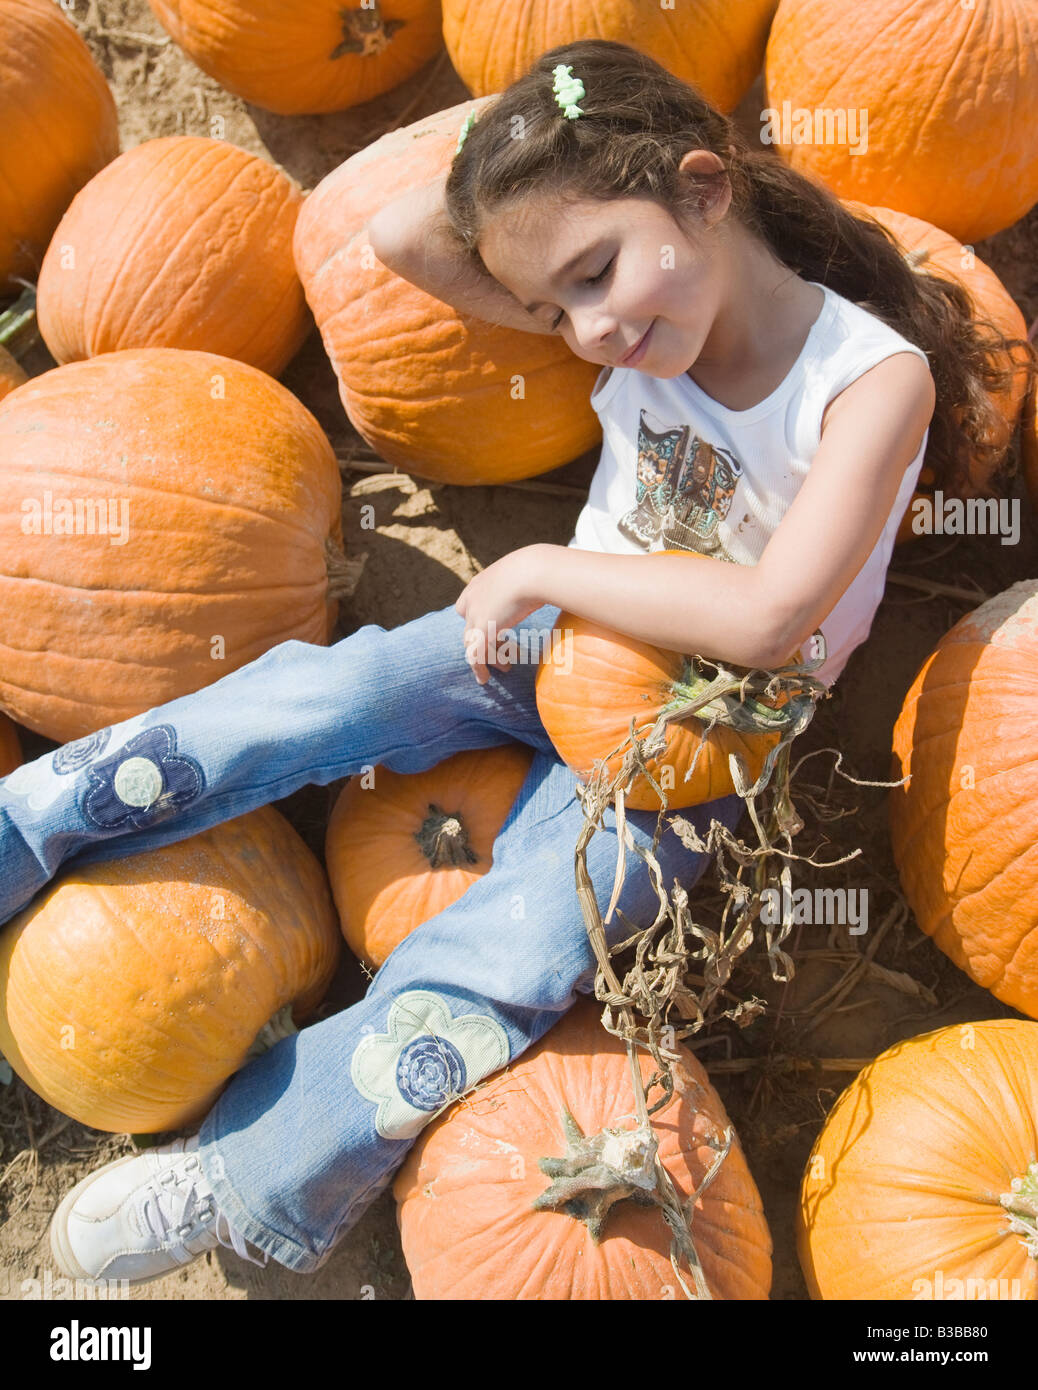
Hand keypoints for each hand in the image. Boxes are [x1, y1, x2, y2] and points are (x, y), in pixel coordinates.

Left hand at [455, 545, 548, 684]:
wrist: (535, 571)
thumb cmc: (542, 569)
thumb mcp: (529, 572)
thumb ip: (530, 581)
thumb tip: (552, 582)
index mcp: (481, 582)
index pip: (468, 605)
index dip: (479, 619)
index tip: (497, 629)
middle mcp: (472, 598)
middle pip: (469, 627)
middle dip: (484, 641)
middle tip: (503, 650)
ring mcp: (474, 614)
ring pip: (472, 643)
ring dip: (488, 657)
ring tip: (506, 667)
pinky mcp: (481, 630)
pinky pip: (475, 655)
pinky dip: (478, 668)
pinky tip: (484, 679)